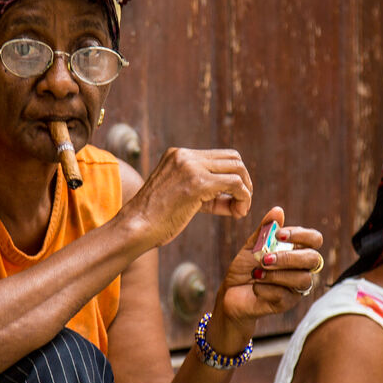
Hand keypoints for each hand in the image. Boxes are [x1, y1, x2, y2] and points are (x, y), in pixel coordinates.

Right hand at [122, 147, 252, 248]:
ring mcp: (191, 167)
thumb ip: (207, 193)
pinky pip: (235, 184)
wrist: (136, 228)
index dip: (232, 176)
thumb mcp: (183, 197)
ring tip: (240, 210)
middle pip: (232, 157)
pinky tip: (238, 213)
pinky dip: (243, 198)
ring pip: (237, 168)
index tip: (233, 198)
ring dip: (246, 190)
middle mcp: (185, 156)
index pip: (218, 157)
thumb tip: (237, 199)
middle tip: (242, 202)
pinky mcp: (198, 183)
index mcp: (178, 155)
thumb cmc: (156, 219)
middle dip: (244, 180)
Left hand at [204, 208, 323, 352]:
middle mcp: (302, 268)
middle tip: (265, 259)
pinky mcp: (287, 303)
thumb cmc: (245, 267)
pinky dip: (266, 288)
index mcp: (297, 250)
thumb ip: (265, 230)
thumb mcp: (252, 246)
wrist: (230, 292)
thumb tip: (278, 210)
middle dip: (288, 258)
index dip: (301, 235)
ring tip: (257, 273)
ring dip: (276, 274)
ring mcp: (296, 287)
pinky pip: (284, 295)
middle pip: (313, 259)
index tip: (279, 235)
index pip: (314, 239)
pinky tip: (255, 287)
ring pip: (302, 279)